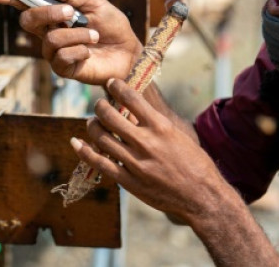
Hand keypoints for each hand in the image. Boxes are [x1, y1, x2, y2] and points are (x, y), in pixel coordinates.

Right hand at [0, 0, 143, 84]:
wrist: (129, 51)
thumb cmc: (112, 25)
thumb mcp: (94, 2)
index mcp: (53, 14)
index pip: (26, 4)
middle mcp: (49, 32)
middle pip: (28, 20)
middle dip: (47, 12)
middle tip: (70, 11)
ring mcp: (54, 52)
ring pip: (51, 39)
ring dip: (77, 34)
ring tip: (94, 34)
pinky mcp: (63, 68)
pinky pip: (62, 57)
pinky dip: (80, 50)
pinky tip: (90, 51)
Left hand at [72, 78, 233, 221]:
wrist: (201, 196)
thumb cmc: (194, 163)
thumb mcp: (179, 135)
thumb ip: (155, 123)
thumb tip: (135, 106)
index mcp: (161, 127)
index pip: (132, 98)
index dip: (117, 87)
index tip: (111, 83)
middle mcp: (146, 142)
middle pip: (110, 115)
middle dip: (100, 105)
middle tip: (99, 104)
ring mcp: (136, 163)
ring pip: (101, 137)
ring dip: (92, 125)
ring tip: (93, 122)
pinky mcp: (129, 181)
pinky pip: (100, 163)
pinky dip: (84, 151)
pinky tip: (76, 142)